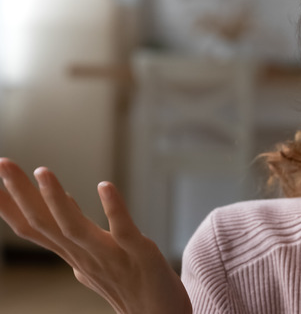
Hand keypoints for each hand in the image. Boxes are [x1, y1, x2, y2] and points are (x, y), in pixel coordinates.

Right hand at [0, 158, 191, 313]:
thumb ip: (75, 231)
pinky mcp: (139, 254)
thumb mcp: (93, 255)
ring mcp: (110, 256)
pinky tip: (104, 186)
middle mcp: (84, 256)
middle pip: (44, 224)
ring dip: (56, 199)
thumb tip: (60, 199)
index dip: (9, 205)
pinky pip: (123, 230)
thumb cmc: (128, 285)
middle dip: (21, 194)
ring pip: (74, 228)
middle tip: (2, 162)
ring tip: (42, 171)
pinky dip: (114, 209)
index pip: (33, 228)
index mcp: (72, 254)